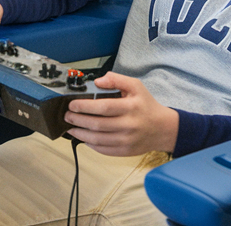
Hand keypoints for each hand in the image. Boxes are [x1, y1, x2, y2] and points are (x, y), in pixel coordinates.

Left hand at [64, 72, 178, 155]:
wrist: (163, 128)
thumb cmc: (146, 105)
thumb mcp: (136, 86)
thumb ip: (117, 79)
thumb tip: (98, 81)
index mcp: (131, 107)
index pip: (103, 107)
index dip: (84, 106)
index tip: (72, 104)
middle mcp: (129, 125)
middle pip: (97, 124)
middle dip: (78, 119)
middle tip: (67, 115)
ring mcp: (126, 140)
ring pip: (97, 139)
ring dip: (80, 134)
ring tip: (71, 127)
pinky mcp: (125, 151)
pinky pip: (103, 149)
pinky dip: (90, 144)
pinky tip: (84, 138)